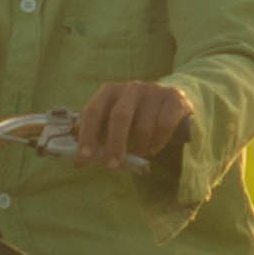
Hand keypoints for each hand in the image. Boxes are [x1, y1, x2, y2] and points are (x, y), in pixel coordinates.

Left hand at [60, 81, 194, 169]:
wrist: (171, 102)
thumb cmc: (135, 117)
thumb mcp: (114, 121)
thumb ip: (98, 137)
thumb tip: (79, 162)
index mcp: (109, 91)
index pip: (93, 111)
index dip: (87, 135)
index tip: (85, 158)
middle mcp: (131, 87)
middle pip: (119, 116)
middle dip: (114, 145)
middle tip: (111, 167)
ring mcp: (154, 90)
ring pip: (144, 126)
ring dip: (139, 147)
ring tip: (138, 154)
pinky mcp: (174, 98)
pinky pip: (164, 126)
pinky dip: (158, 142)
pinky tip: (154, 148)